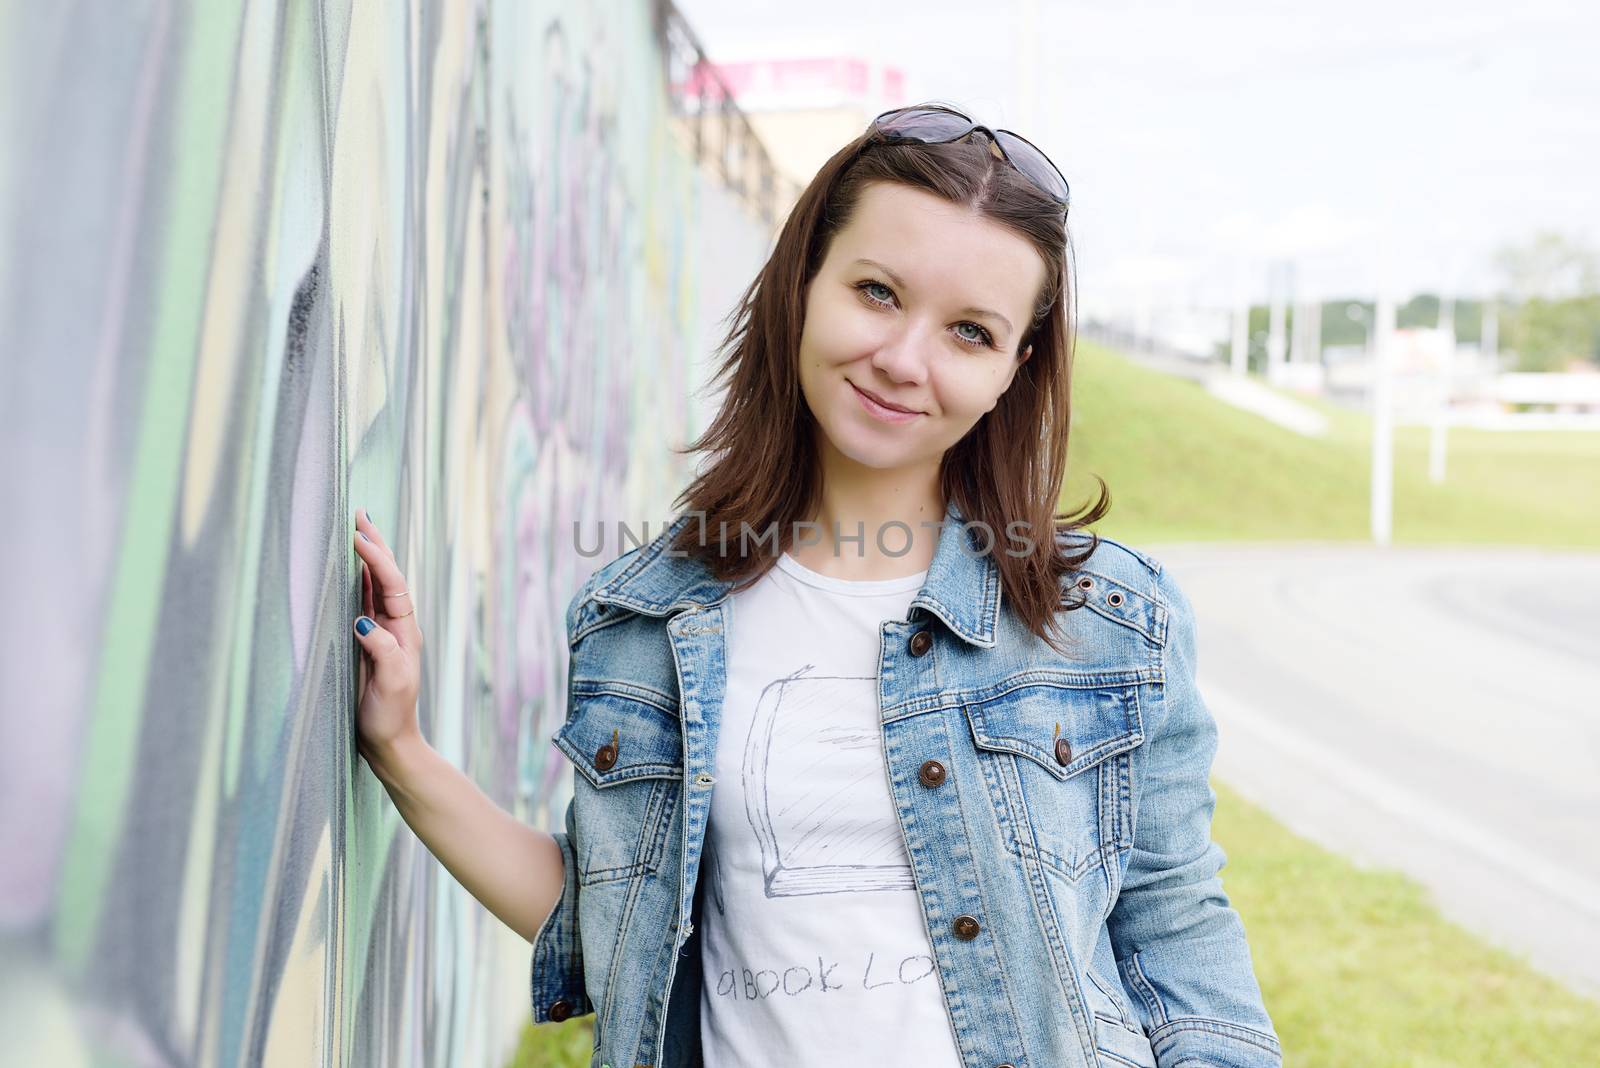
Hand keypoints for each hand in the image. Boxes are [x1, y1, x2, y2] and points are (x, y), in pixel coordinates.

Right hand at [352, 508, 423, 760]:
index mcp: (405, 631)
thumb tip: (362, 620)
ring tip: (353, 528)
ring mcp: (379, 632)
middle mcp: (394, 626)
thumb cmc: (391, 715)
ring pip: (371, 585)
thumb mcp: (392, 684)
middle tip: (359, 513)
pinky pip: (359, 602)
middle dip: (374, 545)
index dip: (376, 560)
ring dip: (363, 557)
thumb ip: (382, 650)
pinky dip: (353, 579)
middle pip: (384, 576)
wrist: (389, 742)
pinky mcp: (364, 642)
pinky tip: (344, 566)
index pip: (391, 585)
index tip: (358, 536)